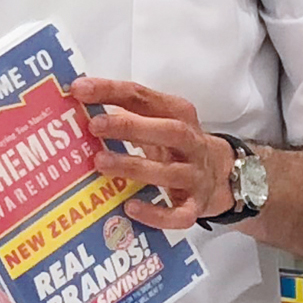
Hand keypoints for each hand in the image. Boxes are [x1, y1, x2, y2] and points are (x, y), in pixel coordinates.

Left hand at [69, 77, 235, 230]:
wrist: (224, 174)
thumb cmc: (178, 145)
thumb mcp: (159, 122)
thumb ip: (128, 114)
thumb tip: (78, 109)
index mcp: (178, 114)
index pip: (144, 97)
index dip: (111, 91)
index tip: (80, 89)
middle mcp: (190, 143)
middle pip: (167, 131)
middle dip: (129, 127)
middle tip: (94, 125)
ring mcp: (195, 176)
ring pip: (170, 172)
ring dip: (134, 167)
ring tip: (101, 162)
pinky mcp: (196, 206)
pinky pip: (179, 214)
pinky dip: (156, 213)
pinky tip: (130, 208)